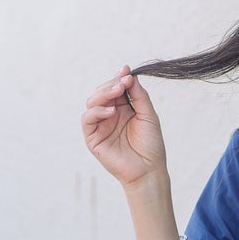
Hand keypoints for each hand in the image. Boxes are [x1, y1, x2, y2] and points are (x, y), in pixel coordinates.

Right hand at [80, 66, 168, 189]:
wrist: (149, 169)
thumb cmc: (151, 145)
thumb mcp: (148, 115)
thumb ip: (139, 95)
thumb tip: (129, 75)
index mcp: (123, 109)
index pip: (115, 88)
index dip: (118, 77)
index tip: (126, 70)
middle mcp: (110, 115)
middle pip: (102, 92)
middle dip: (111, 84)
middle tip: (123, 81)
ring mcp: (100, 126)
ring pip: (92, 102)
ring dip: (103, 93)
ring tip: (118, 91)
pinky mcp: (93, 138)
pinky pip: (87, 119)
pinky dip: (97, 111)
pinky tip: (111, 111)